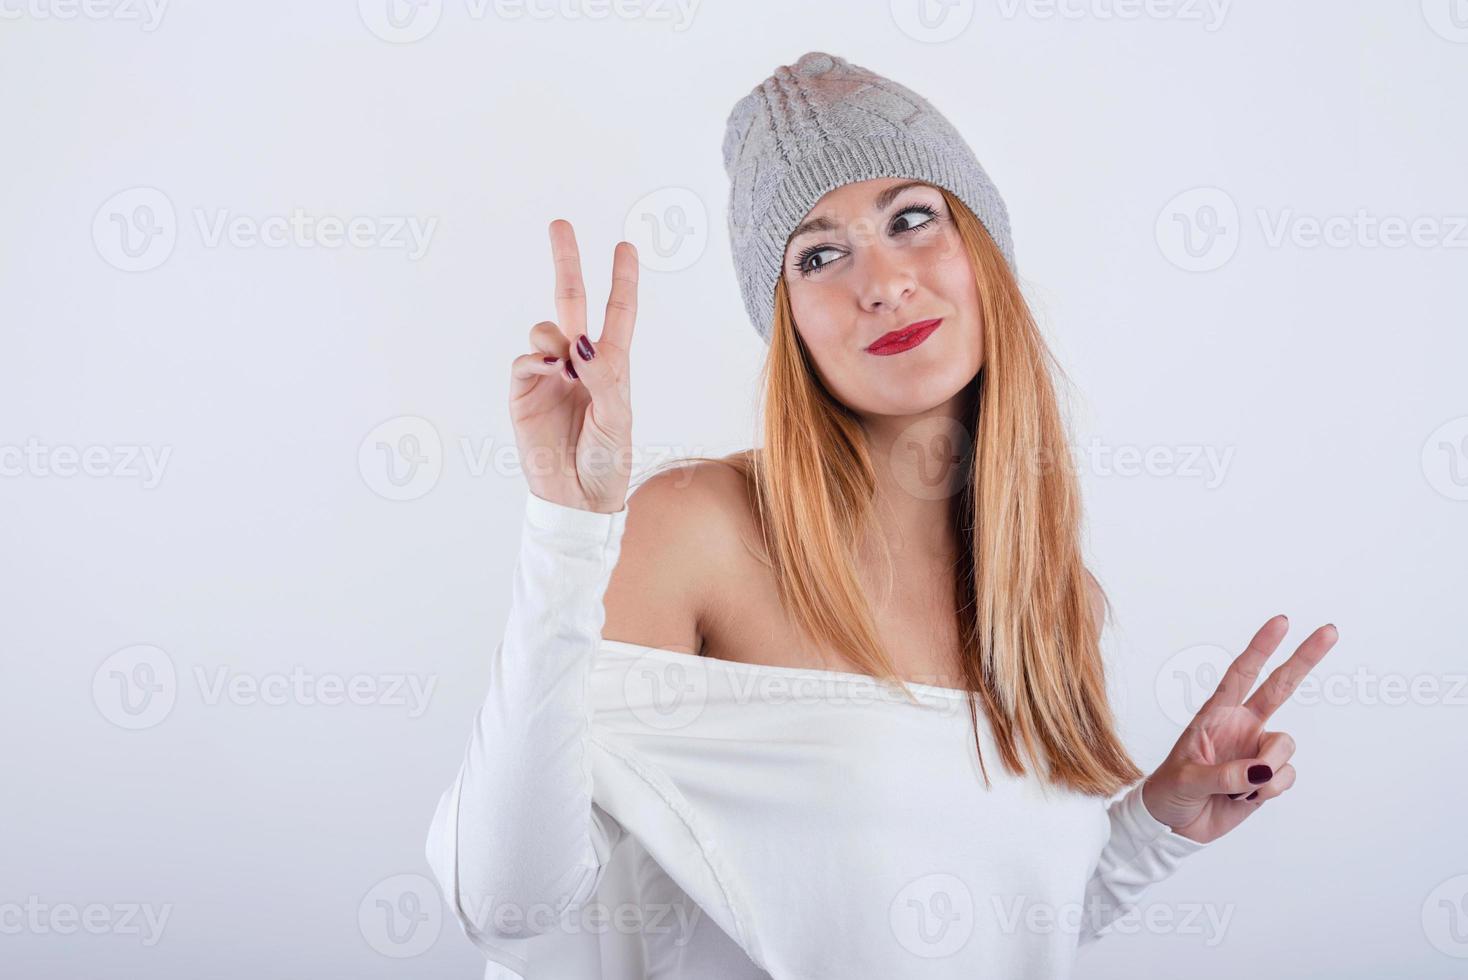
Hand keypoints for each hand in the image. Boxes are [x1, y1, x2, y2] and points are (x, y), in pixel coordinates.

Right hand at [509, 220, 636, 513]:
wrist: (577, 498)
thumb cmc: (608, 460)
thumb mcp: (619, 417)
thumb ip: (605, 375)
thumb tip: (580, 339)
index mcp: (611, 365)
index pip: (617, 313)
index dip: (622, 280)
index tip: (624, 246)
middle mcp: (579, 363)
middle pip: (572, 302)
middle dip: (566, 262)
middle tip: (560, 223)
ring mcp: (549, 375)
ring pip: (545, 329)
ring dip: (554, 334)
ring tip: (565, 362)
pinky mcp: (523, 393)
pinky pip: (525, 359)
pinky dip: (535, 359)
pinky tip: (547, 370)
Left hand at [1141, 615, 1338, 843]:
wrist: (1174, 824)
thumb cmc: (1170, 791)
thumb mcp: (1187, 780)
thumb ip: (1224, 775)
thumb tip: (1262, 771)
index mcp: (1216, 714)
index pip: (1242, 674)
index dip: (1261, 647)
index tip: (1281, 622)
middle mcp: (1241, 726)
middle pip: (1281, 687)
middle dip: (1304, 658)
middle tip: (1330, 630)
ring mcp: (1256, 750)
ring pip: (1285, 746)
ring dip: (1266, 771)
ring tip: (1234, 787)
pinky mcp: (1268, 777)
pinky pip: (1285, 777)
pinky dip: (1268, 792)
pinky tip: (1244, 799)